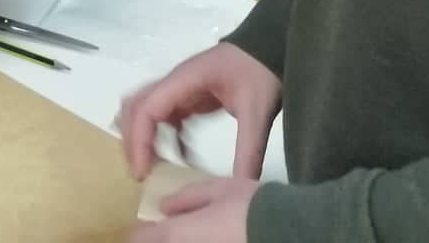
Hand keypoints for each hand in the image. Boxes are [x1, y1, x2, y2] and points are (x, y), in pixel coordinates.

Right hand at [118, 42, 281, 181]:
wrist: (273, 45)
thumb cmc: (261, 72)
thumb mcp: (257, 112)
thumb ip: (248, 151)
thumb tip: (240, 188)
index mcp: (184, 80)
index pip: (146, 109)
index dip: (138, 141)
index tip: (143, 174)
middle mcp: (175, 82)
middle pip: (135, 108)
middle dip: (132, 141)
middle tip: (142, 174)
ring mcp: (181, 88)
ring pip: (145, 110)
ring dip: (143, 138)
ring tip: (154, 169)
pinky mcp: (190, 96)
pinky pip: (166, 118)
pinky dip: (165, 139)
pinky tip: (182, 159)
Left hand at [130, 176, 258, 242]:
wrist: (288, 232)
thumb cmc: (250, 207)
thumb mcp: (217, 190)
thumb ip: (188, 198)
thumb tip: (165, 206)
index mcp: (178, 234)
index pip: (142, 239)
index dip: (140, 233)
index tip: (147, 227)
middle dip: (160, 237)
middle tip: (169, 228)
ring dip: (180, 241)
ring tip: (195, 233)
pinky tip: (214, 237)